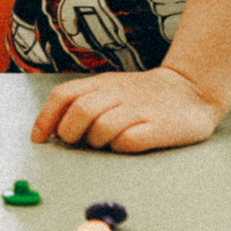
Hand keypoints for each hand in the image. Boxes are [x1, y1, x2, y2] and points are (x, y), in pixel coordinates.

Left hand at [31, 66, 227, 152]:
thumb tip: (52, 128)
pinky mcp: (159, 127)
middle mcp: (117, 94)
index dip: (45, 119)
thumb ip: (84, 101)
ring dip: (96, 141)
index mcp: (101, 83)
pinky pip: (129, 141)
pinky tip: (127, 144)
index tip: (39, 140)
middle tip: (78, 141)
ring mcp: (138, 109)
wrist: (191, 89)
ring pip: (101, 127)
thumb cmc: (143, 95)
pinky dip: (121, 146)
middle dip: (71, 132)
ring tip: (106, 142)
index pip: (63, 95)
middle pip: (79, 112)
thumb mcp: (110, 88)